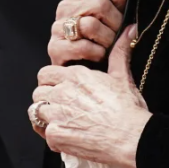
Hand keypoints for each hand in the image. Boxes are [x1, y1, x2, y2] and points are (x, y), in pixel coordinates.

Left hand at [32, 25, 149, 166]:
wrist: (131, 138)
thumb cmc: (128, 109)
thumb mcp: (123, 76)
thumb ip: (119, 52)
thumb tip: (130, 29)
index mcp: (74, 76)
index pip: (45, 74)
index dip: (51, 82)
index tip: (60, 89)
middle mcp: (62, 92)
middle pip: (39, 92)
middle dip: (47, 99)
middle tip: (61, 107)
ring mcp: (56, 115)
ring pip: (36, 111)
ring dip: (46, 116)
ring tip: (62, 122)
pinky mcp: (56, 136)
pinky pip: (44, 132)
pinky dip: (53, 135)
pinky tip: (66, 136)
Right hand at [48, 0, 127, 64]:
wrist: (85, 73)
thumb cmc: (103, 42)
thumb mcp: (113, 19)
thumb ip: (124, 8)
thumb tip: (135, 19)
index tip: (124, 11)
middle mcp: (66, 6)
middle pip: (100, 4)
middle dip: (116, 24)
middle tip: (119, 36)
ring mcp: (57, 26)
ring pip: (91, 25)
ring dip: (107, 41)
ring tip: (109, 48)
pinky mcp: (54, 48)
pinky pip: (83, 47)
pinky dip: (97, 54)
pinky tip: (99, 56)